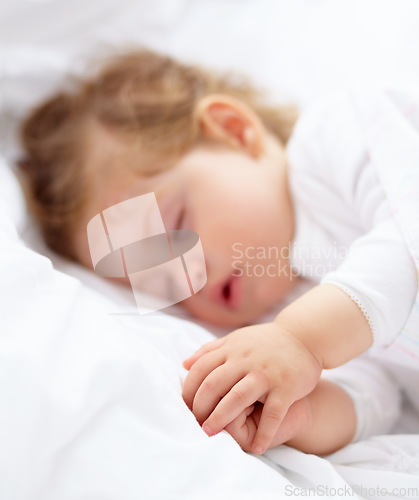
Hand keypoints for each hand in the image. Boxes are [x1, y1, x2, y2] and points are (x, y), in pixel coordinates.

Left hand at [182, 321, 321, 453]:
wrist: (304, 336)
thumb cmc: (265, 342)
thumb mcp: (236, 340)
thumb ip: (210, 351)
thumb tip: (184, 364)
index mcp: (231, 349)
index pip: (200, 369)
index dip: (189, 389)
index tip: (184, 406)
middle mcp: (245, 360)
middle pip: (213, 384)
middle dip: (199, 406)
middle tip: (195, 423)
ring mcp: (265, 373)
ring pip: (237, 397)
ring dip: (221, 417)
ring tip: (210, 433)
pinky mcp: (286, 386)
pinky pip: (273, 413)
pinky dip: (265, 432)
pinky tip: (258, 447)